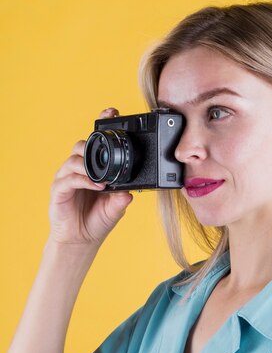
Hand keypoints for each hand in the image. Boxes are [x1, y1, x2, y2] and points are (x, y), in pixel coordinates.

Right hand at [48, 107, 132, 246]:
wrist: (81, 240)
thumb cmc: (97, 220)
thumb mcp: (116, 207)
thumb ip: (122, 198)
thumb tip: (132, 191)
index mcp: (93, 168)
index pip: (95, 143)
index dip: (101, 126)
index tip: (112, 112)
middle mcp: (78, 169)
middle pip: (83, 145)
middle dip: (93, 140)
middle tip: (106, 138)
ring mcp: (67, 178)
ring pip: (74, 159)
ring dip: (89, 164)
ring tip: (103, 177)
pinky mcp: (59, 190)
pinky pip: (69, 179)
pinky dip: (83, 180)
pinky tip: (96, 185)